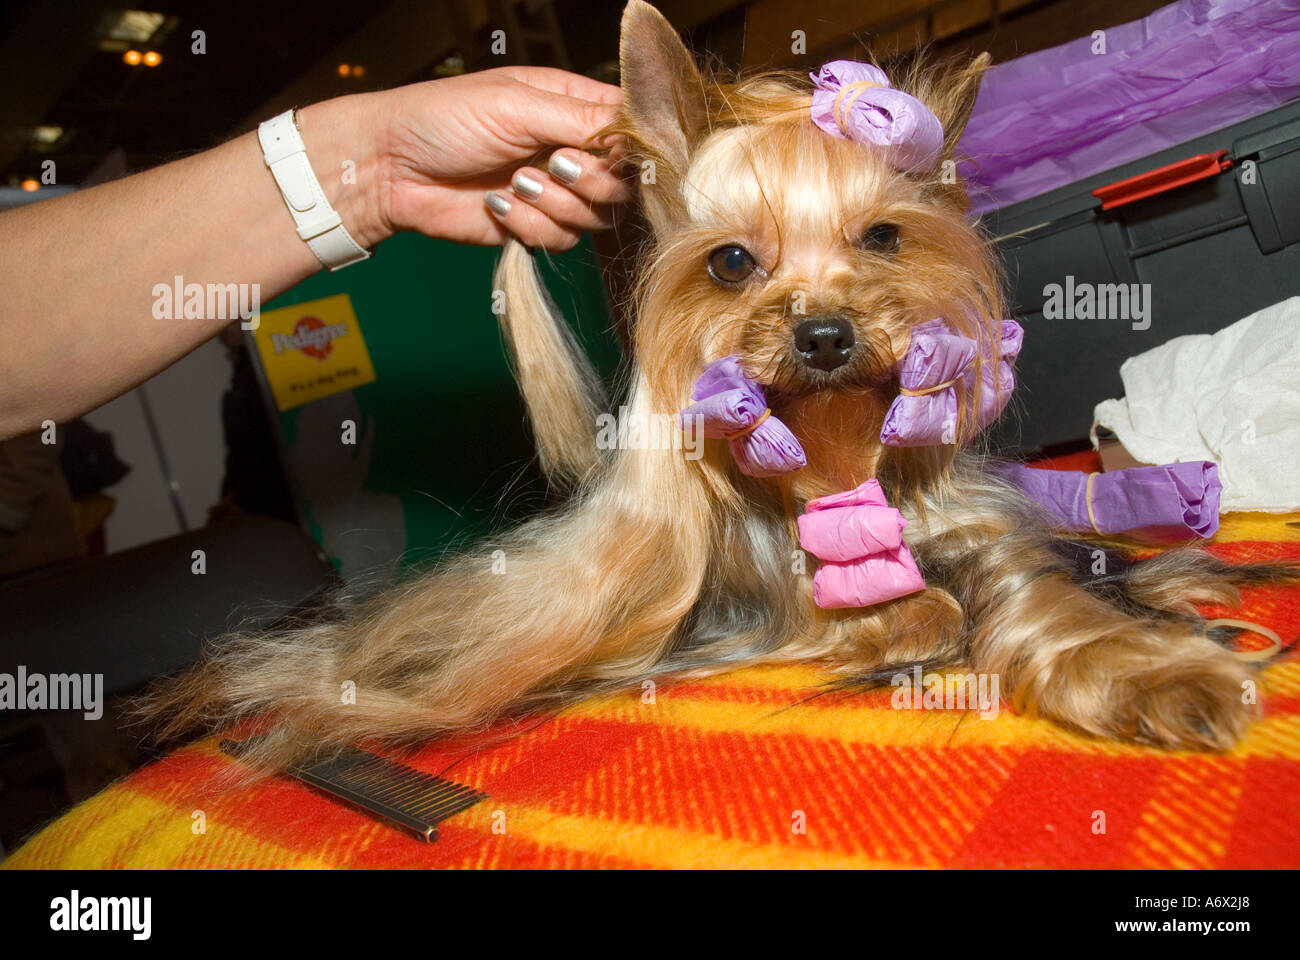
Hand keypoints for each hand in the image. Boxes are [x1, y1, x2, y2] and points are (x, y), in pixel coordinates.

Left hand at [374, 67, 630, 250]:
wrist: (390, 169)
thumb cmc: (442, 119)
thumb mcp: (515, 104)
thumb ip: (581, 117)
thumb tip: (636, 132)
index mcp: (572, 105)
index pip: (632, 129)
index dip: (631, 148)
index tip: (610, 153)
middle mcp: (571, 150)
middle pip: (623, 183)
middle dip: (591, 181)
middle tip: (552, 165)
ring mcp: (556, 193)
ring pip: (595, 218)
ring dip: (555, 205)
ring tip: (514, 182)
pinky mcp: (535, 227)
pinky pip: (561, 240)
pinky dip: (529, 227)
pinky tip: (496, 205)